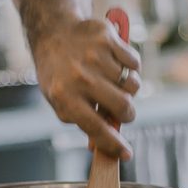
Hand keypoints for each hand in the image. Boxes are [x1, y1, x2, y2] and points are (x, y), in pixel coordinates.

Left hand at [32, 16, 141, 157]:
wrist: (53, 33)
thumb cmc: (59, 73)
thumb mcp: (61, 100)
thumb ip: (83, 121)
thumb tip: (106, 146)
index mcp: (64, 96)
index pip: (95, 127)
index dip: (112, 144)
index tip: (126, 154)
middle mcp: (79, 76)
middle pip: (122, 107)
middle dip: (128, 114)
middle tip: (125, 112)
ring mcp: (94, 56)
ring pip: (132, 85)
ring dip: (129, 89)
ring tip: (115, 83)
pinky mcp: (107, 39)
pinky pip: (134, 63)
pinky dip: (130, 68)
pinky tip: (115, 64)